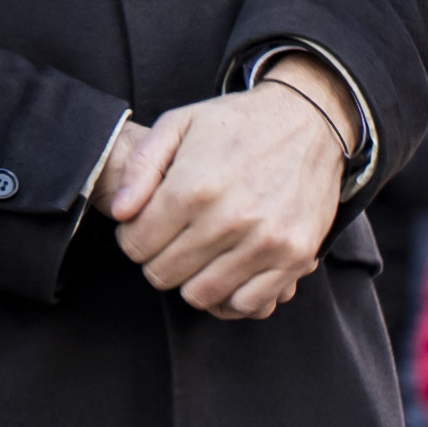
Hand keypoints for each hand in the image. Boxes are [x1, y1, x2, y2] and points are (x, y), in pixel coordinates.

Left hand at [101, 80, 348, 323]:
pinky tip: (228, 273)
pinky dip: (232, 296)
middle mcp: (229, 220)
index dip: (133, 238)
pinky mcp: (293, 257)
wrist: (308, 122)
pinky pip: (248, 304)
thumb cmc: (238, 123)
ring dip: (192, 280)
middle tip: (173, 241)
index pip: (136, 246)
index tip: (146, 227)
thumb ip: (140, 167)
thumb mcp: (179, 124)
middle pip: (164, 274)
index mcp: (193, 188)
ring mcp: (264, 243)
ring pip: (201, 295)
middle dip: (159, 259)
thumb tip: (119, 213)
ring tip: (200, 256)